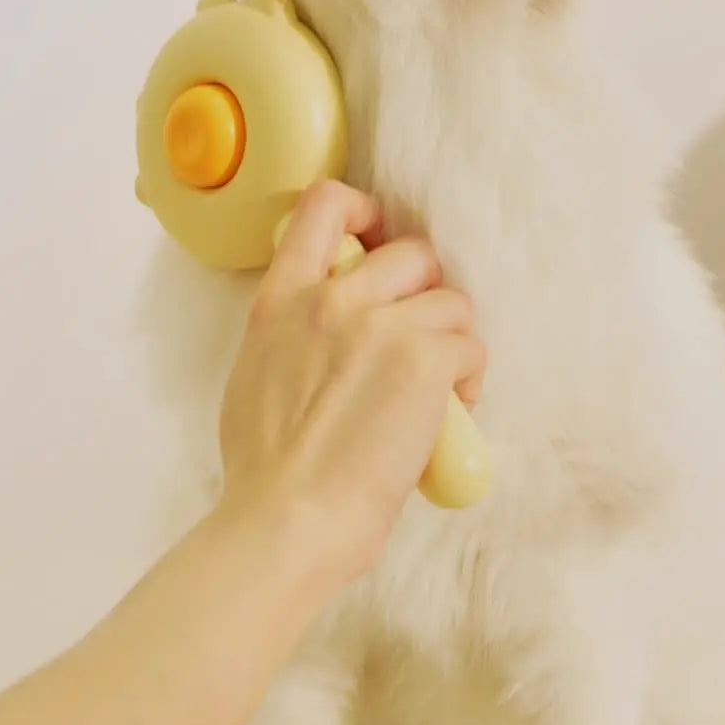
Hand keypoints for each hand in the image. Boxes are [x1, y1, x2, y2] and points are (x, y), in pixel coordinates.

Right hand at [217, 182, 484, 581]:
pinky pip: (471, 345)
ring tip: (442, 387)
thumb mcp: (253, 374)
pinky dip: (470, 377)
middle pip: (411, 251)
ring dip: (453, 340)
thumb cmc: (265, 470)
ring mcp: (382, 325)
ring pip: (452, 300)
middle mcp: (332, 298)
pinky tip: (452, 412)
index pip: (324, 205)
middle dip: (427, 291)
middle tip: (422, 336)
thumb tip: (321, 329)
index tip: (378, 241)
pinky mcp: (425, 360)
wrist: (289, 519)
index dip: (365, 210)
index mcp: (282, 300)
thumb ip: (290, 332)